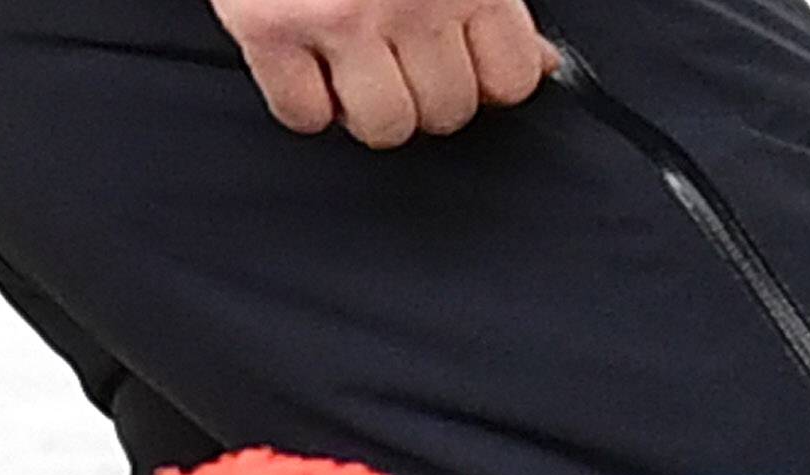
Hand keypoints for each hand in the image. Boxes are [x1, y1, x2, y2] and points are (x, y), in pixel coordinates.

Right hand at [215, 0, 548, 142]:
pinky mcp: (272, 29)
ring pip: (384, 126)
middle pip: (447, 111)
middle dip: (427, 99)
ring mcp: (342, 17)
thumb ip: (491, 0)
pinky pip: (304, 115)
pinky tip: (310, 71)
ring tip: (358, 75)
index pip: (509, 79)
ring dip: (371, 112)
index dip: (485, 84)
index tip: (463, 71)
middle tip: (405, 69)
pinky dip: (307, 106)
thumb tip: (537, 61)